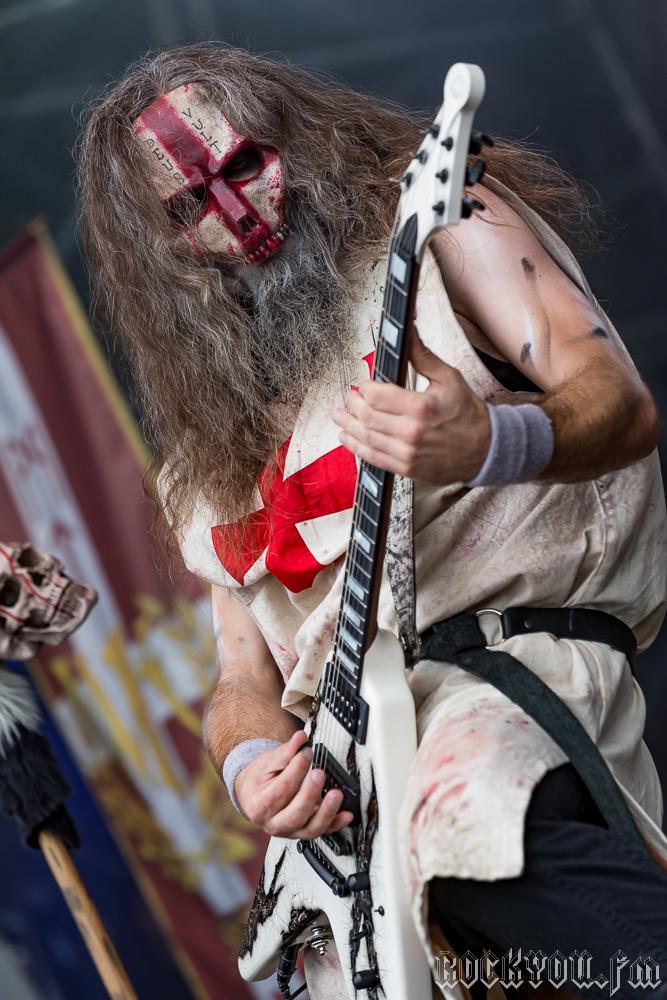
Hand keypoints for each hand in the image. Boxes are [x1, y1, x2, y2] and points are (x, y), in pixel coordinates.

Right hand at [235, 730, 353, 838]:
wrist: (253, 796)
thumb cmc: (258, 780)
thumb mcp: (266, 763)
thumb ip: (285, 753)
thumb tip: (300, 739)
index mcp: (259, 805)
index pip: (280, 790)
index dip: (295, 771)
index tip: (306, 753)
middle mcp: (273, 823)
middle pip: (295, 814)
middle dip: (310, 793)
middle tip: (319, 773)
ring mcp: (289, 831)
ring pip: (310, 828)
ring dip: (326, 812)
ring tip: (336, 794)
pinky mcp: (302, 832)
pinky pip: (322, 831)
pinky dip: (336, 824)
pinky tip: (346, 814)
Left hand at [332, 330, 490, 484]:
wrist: (485, 449)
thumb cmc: (467, 413)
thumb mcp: (448, 378)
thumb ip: (422, 356)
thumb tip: (408, 332)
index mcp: (421, 407)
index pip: (377, 395)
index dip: (364, 388)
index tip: (363, 385)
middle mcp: (412, 432)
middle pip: (367, 416)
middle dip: (352, 405)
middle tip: (347, 398)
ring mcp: (408, 453)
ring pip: (366, 438)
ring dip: (347, 426)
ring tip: (339, 416)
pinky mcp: (406, 468)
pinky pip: (373, 458)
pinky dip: (356, 447)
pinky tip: (347, 437)